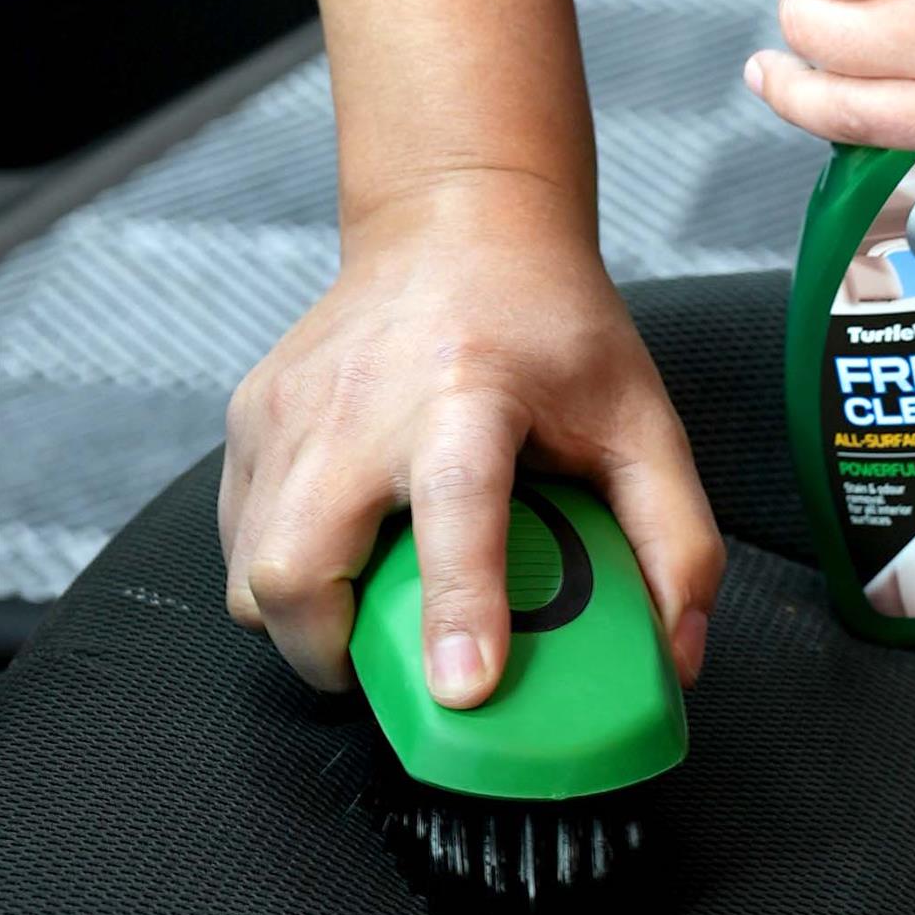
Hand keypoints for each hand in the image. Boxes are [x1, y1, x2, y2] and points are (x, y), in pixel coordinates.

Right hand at [218, 173, 723, 704]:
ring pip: (250, 569)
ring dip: (306, 626)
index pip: (456, 505)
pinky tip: (347, 562)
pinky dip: (282, 577)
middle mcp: (361, 400)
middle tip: (400, 672)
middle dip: (336, 652)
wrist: (459, 225)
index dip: (458, 606)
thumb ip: (675, 540)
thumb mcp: (643, 420)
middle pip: (299, 563)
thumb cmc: (553, 328)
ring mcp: (289, 409)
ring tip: (375, 620)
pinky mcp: (251, 418)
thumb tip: (675, 657)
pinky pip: (239, 537)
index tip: (465, 688)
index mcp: (471, 390)